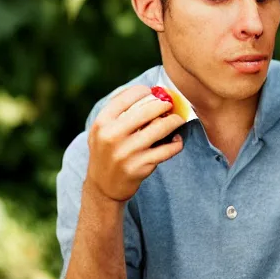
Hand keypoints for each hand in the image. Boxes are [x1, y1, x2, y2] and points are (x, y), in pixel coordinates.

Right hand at [85, 85, 184, 202]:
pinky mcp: (140, 167)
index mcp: (102, 122)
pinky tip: (176, 140)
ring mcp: (127, 152)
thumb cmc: (107, 151)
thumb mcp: (102, 130)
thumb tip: (149, 91)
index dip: (145, 92)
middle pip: (148, 110)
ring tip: (177, 120)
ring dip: (174, 121)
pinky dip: (176, 143)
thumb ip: (119, 111)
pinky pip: (167, 150)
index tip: (155, 93)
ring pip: (161, 128)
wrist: (102, 187)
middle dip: (164, 104)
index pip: (127, 96)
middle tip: (171, 105)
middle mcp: (112, 136)